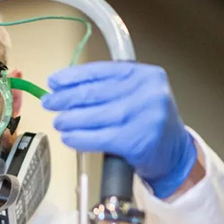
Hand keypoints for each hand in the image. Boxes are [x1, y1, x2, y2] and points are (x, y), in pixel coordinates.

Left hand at [41, 61, 196, 198]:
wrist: (174, 153)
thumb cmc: (148, 122)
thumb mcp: (136, 94)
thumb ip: (108, 88)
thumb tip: (64, 88)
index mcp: (144, 74)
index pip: (100, 71)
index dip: (73, 77)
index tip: (54, 81)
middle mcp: (146, 92)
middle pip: (94, 93)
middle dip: (65, 98)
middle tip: (49, 102)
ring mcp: (143, 117)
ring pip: (93, 116)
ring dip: (69, 120)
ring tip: (58, 122)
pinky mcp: (136, 140)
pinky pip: (98, 138)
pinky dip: (78, 138)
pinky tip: (68, 138)